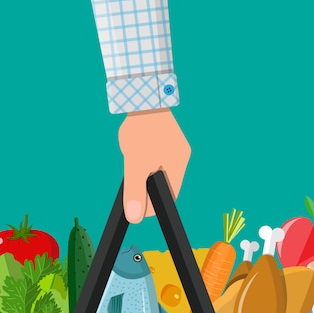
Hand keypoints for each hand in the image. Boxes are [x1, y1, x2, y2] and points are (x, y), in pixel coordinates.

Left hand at [118, 108, 190, 222]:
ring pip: (157, 171)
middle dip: (146, 184)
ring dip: (144, 170)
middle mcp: (180, 157)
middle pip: (163, 186)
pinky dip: (145, 158)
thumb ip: (135, 191)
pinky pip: (156, 157)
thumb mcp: (135, 164)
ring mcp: (175, 147)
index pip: (167, 198)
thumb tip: (136, 218)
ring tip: (135, 156)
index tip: (135, 201)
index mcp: (177, 165)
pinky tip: (137, 149)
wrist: (142, 94)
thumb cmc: (141, 129)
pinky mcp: (166, 139)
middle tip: (133, 171)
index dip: (151, 204)